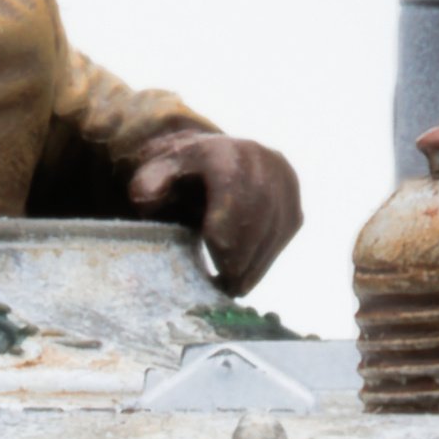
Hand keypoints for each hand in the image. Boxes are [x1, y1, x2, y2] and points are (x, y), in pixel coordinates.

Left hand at [127, 131, 302, 296]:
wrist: (214, 159)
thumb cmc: (179, 173)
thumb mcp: (156, 171)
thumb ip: (148, 182)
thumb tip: (144, 199)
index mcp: (227, 150)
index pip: (233, 190)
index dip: (225, 227)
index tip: (214, 262)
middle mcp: (264, 160)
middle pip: (259, 213)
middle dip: (241, 254)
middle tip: (224, 288)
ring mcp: (285, 181)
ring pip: (275, 229)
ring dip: (255, 264)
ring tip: (232, 288)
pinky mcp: (294, 201)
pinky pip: (284, 235)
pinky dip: (265, 259)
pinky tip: (245, 276)